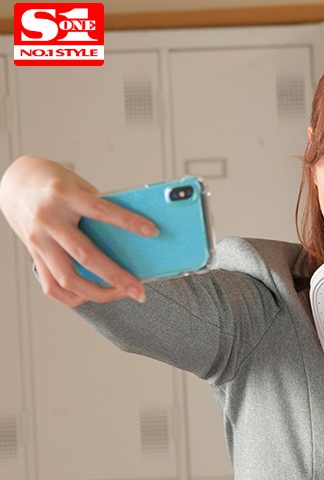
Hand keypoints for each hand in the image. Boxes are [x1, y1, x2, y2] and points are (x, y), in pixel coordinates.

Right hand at [0, 156, 157, 305]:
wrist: (14, 183)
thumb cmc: (53, 183)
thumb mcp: (78, 186)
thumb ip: (99, 208)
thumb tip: (131, 235)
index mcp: (64, 196)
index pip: (100, 210)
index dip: (128, 222)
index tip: (152, 231)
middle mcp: (49, 220)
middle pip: (85, 255)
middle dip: (116, 277)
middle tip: (139, 290)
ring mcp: (38, 240)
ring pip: (67, 278)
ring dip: (98, 293)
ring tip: (122, 294)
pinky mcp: (34, 255)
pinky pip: (52, 286)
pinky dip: (75, 296)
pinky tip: (94, 296)